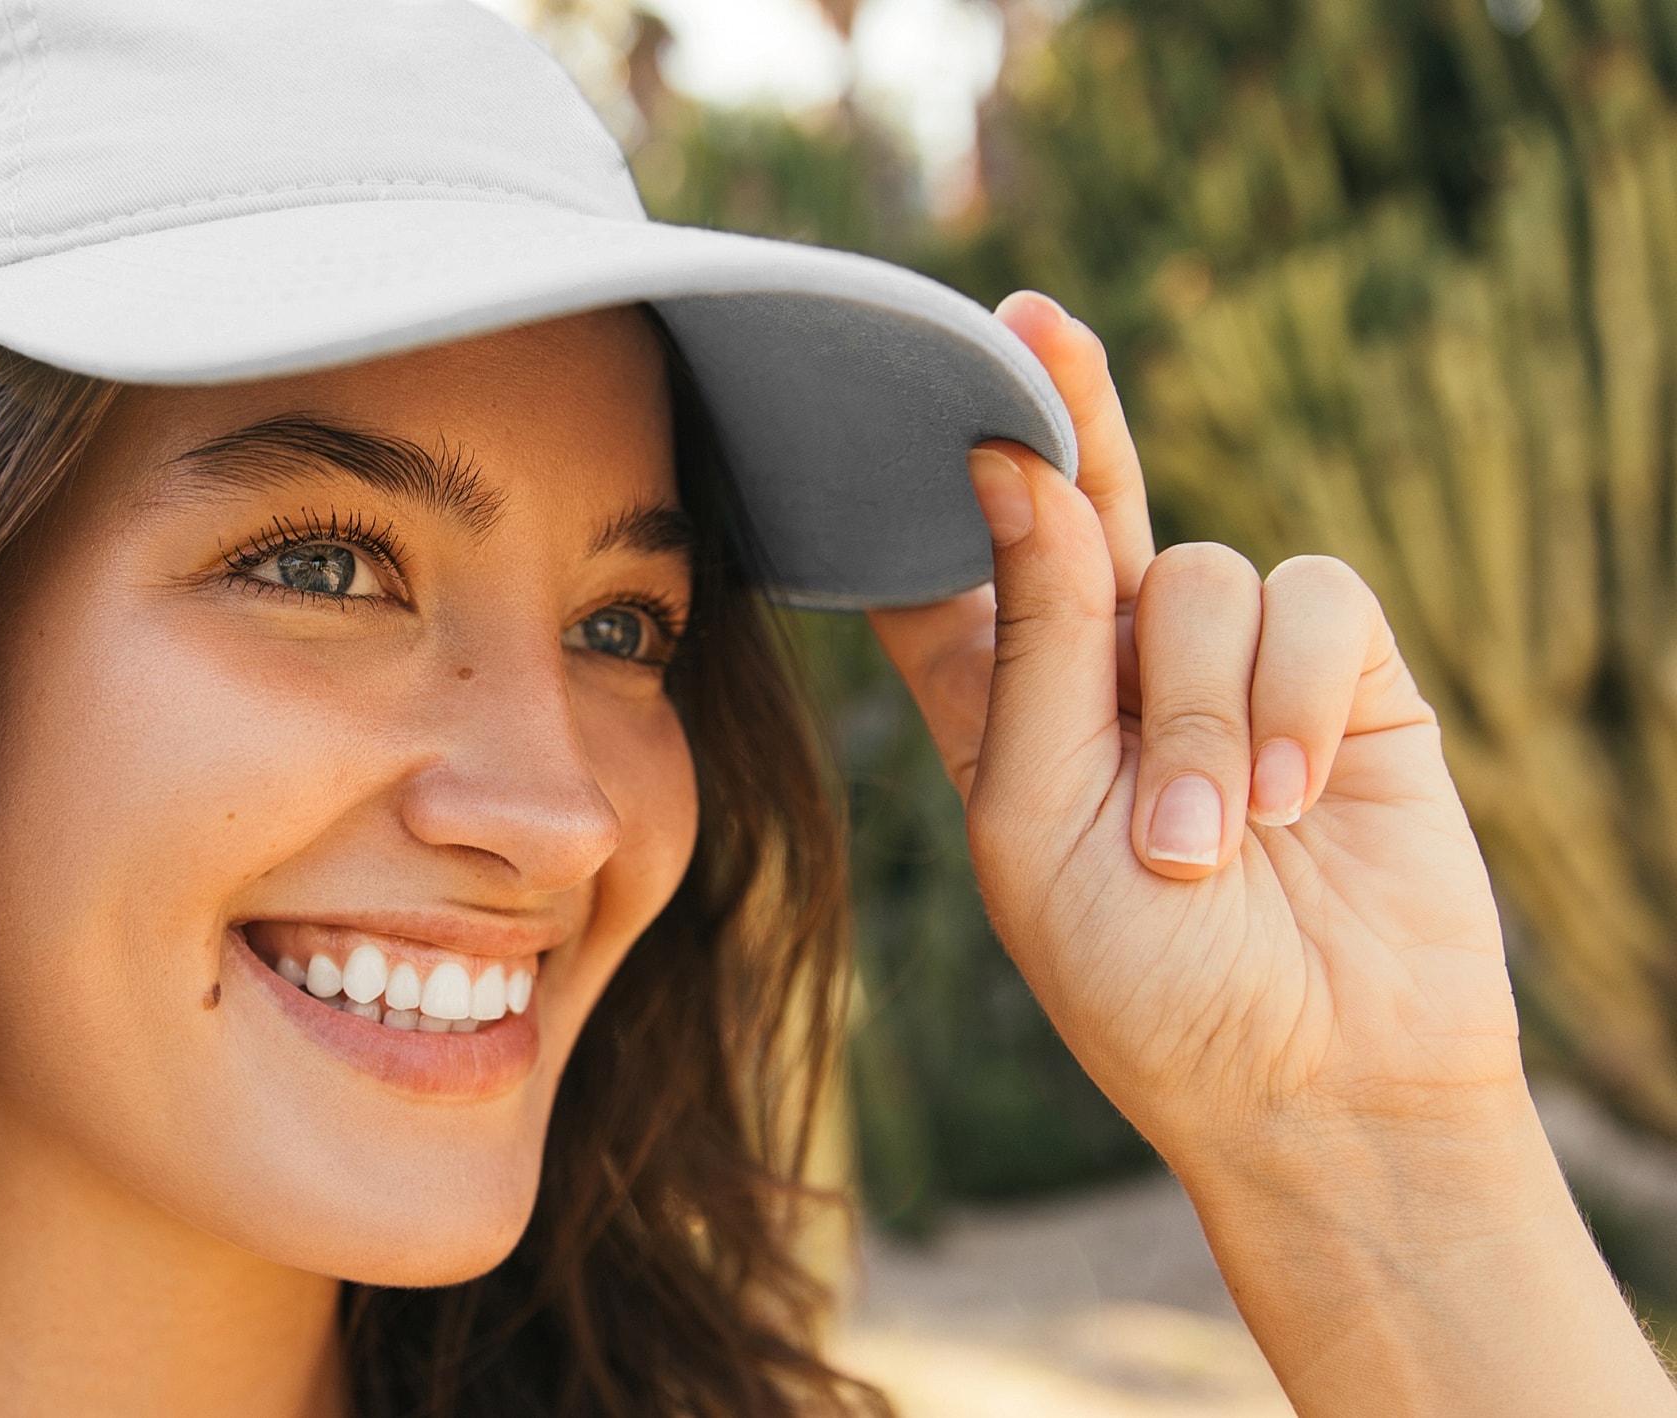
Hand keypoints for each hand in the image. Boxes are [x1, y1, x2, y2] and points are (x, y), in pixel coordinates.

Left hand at [869, 291, 1520, 1167]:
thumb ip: (1035, 641)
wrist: (1314, 1084)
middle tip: (1034, 318)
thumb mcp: (1039, 816)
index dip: (928, 490)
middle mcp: (1111, 669)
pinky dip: (1295, 697)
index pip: (952, 577)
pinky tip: (1297, 798)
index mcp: (1004, 712)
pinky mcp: (1346, 675)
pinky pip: (1311, 599)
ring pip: (1200, 576)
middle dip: (1067, 413)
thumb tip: (1021, 464)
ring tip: (1207, 849)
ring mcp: (1231, 667)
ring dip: (1202, 718)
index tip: (890, 391)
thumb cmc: (1145, 983)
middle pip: (1081, 505)